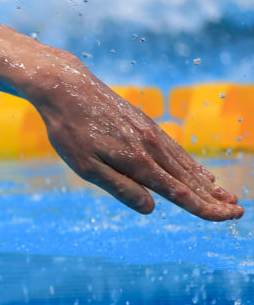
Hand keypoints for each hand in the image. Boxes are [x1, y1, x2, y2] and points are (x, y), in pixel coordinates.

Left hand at [37, 76, 242, 220]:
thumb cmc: (70, 131)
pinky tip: (197, 172)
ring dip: (206, 183)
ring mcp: (150, 132)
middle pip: (188, 179)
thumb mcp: (86, 167)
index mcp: (137, 161)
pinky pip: (174, 150)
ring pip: (184, 164)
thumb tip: (152, 208)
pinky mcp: (145, 123)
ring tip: (225, 196)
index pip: (179, 192)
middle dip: (213, 199)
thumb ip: (120, 188)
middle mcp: (151, 146)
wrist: (67, 86)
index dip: (204, 208)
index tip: (228, 217)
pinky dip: (190, 164)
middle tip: (237, 212)